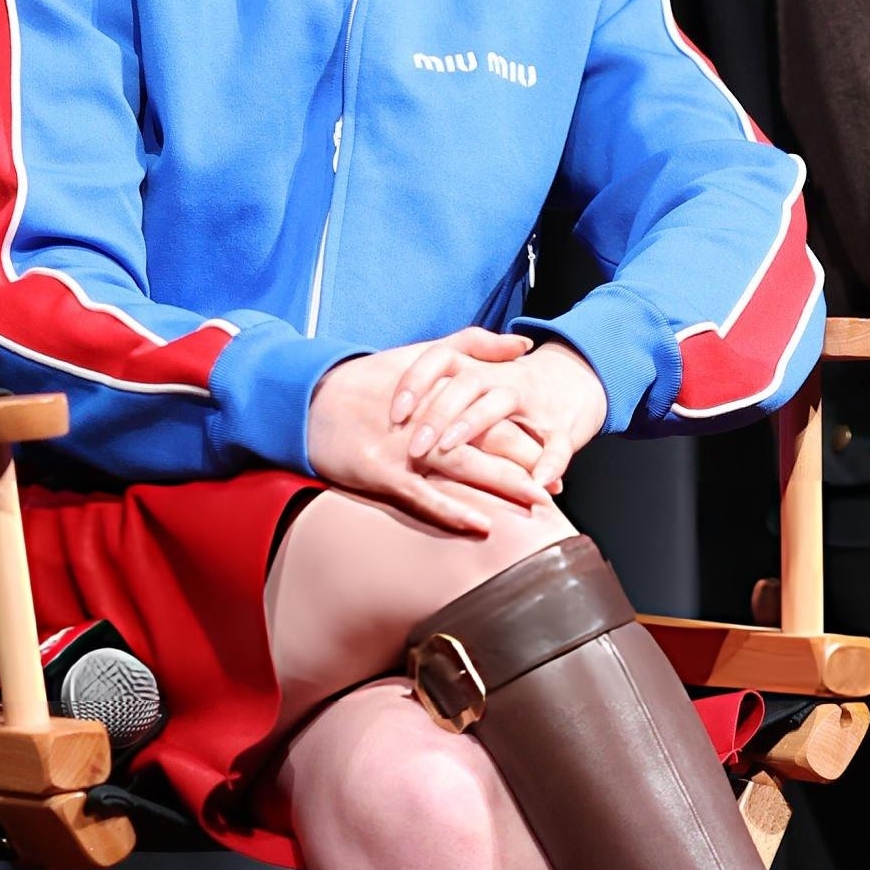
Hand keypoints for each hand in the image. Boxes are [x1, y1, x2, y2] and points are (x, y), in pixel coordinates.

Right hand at [307, 329, 554, 533]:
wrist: (312, 401)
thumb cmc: (368, 379)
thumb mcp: (422, 355)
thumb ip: (473, 345)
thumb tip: (522, 345)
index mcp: (443, 393)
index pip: (495, 412)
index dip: (527, 432)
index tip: (557, 449)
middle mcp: (429, 419)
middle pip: (488, 440)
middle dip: (526, 463)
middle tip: (558, 487)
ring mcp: (406, 448)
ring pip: (464, 467)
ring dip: (503, 485)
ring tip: (536, 503)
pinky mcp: (383, 473)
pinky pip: (424, 496)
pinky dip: (453, 510)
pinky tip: (482, 524)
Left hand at [391, 335, 607, 494]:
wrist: (577, 382)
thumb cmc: (509, 386)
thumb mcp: (476, 378)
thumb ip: (437, 388)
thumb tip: (390, 411)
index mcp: (477, 367)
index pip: (440, 359)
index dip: (415, 382)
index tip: (395, 412)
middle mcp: (502, 378)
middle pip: (464, 384)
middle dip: (436, 413)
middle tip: (413, 445)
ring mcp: (533, 401)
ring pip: (500, 404)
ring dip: (473, 423)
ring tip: (449, 447)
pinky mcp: (562, 428)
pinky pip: (557, 444)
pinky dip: (550, 462)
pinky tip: (536, 482)